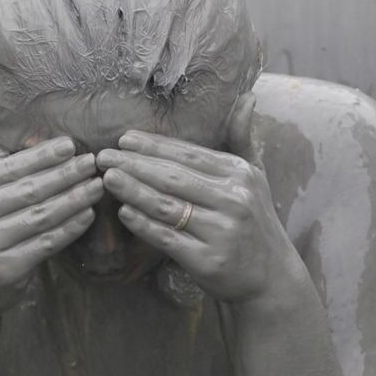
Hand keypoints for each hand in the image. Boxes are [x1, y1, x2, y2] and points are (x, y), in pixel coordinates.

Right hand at [0, 138, 101, 327]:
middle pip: (27, 190)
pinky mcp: (6, 269)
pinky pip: (47, 242)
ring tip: (96, 186)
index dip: (41, 156)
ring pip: (40, 215)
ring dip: (74, 198)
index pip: (7, 168)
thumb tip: (26, 143)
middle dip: (64, 174)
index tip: (69, 145)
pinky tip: (87, 215)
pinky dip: (70, 227)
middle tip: (91, 162)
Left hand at [97, 94, 291, 302]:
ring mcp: (220, 231)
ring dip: (132, 190)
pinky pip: (167, 237)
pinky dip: (143, 224)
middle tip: (103, 156)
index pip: (188, 154)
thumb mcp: (256, 177)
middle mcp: (232, 200)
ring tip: (107, 178)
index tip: (124, 139)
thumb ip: (242, 138)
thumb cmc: (256, 222)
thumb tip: (246, 97)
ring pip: (166, 205)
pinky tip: (124, 212)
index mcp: (239, 174)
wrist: (271, 278)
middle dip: (134, 164)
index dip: (154, 146)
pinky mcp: (208, 260)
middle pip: (172, 177)